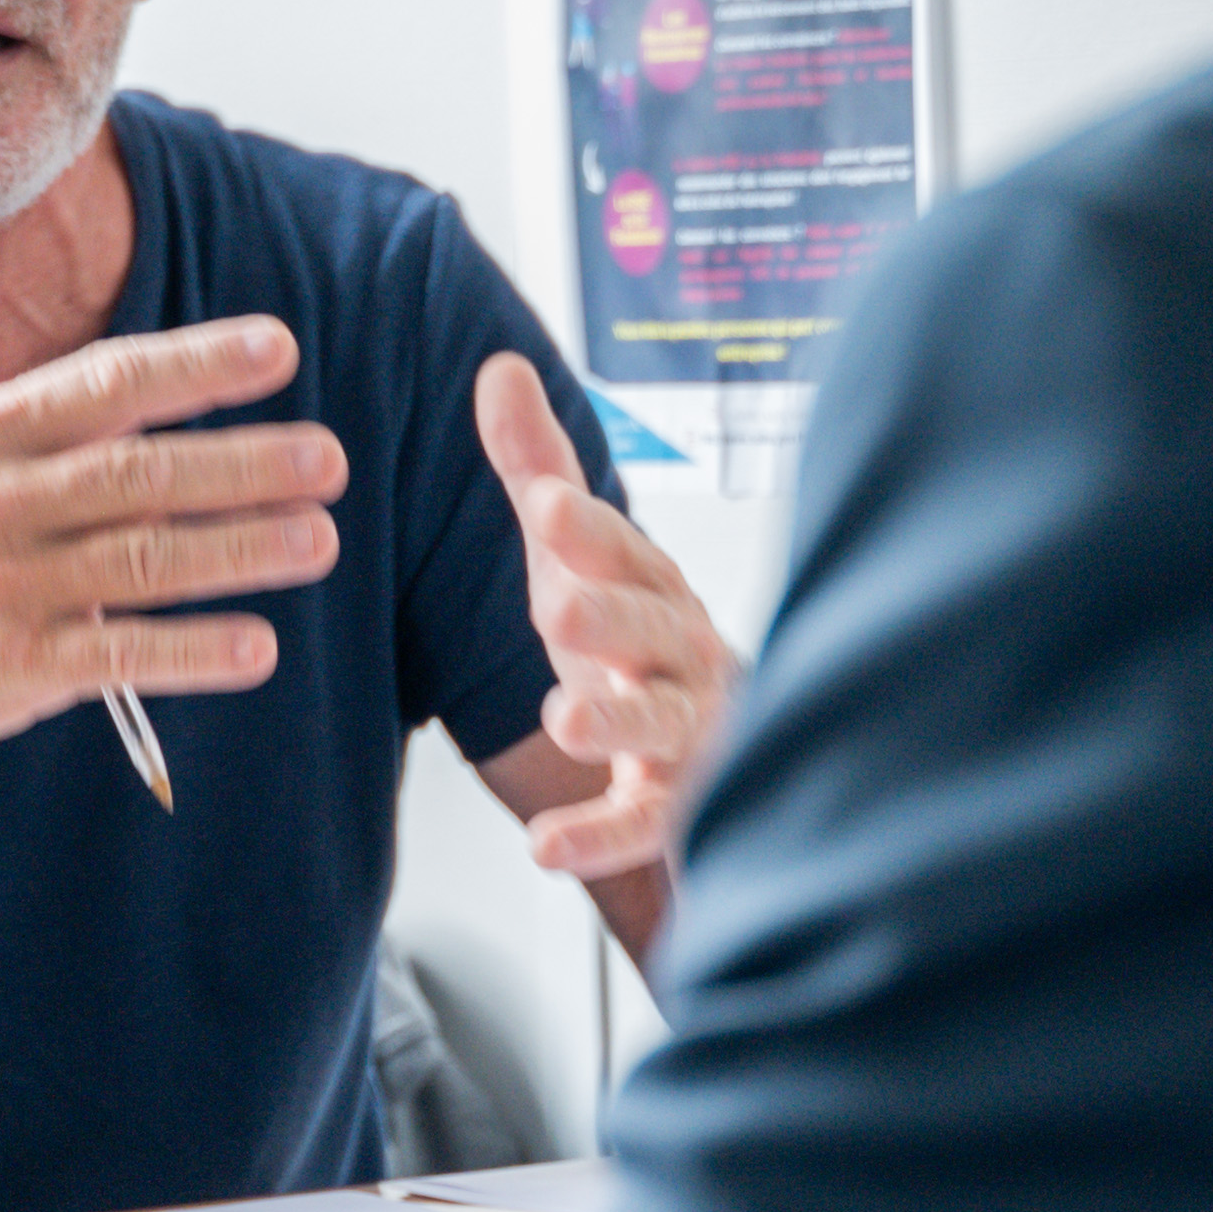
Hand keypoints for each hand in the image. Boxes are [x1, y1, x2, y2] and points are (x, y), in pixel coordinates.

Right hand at [0, 317, 344, 776]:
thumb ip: (45, 434)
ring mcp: (0, 588)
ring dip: (242, 550)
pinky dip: (194, 651)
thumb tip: (170, 393)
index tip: (280, 348)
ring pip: (145, 561)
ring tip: (320, 539)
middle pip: (140, 473)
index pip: (106, 381)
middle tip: (328, 459)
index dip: (197, 363)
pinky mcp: (11, 669)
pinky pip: (122, 655)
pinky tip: (256, 647)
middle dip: (244, 464)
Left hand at [477, 358, 736, 879]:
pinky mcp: (677, 805)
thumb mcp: (577, 553)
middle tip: (556, 606)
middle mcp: (681, 652)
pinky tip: (548, 846)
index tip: (543, 507)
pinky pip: (642, 821)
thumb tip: (497, 365)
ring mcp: (689, 731)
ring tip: (565, 719)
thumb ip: (538, 467)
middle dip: (609, 614)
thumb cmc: (633, 635)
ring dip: (615, 719)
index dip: (588, 530)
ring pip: (659, 723)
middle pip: (650, 628)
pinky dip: (599, 834)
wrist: (715, 750)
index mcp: (652, 585)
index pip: (625, 550)